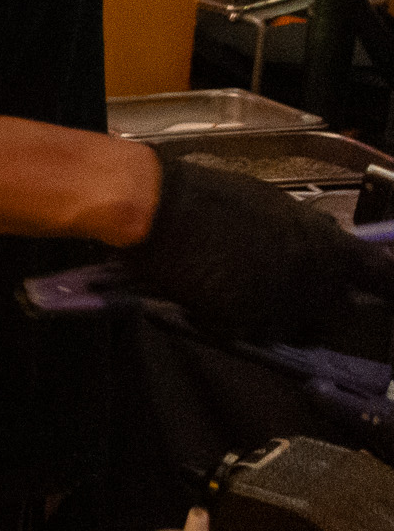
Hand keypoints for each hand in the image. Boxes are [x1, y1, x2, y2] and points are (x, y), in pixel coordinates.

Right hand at [122, 150, 393, 343]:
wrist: (159, 208)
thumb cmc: (209, 196)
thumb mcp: (272, 204)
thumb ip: (305, 232)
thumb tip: (321, 242)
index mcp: (326, 242)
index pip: (380, 274)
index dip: (386, 287)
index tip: (384, 294)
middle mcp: (314, 277)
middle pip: (335, 315)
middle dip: (315, 309)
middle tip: (283, 294)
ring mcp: (280, 304)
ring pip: (289, 330)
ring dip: (269, 319)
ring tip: (235, 294)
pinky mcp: (244, 322)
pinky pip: (246, 335)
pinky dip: (229, 323)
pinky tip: (207, 299)